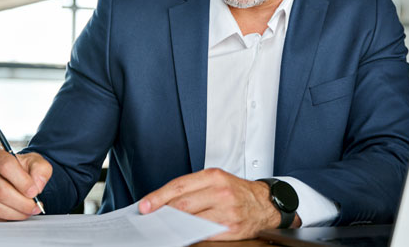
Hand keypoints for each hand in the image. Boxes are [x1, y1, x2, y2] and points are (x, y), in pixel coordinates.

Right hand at [0, 148, 51, 220]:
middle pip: (0, 190)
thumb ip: (41, 169)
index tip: (34, 192)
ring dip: (16, 212)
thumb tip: (37, 184)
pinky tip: (16, 213)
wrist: (11, 179)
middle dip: (21, 202)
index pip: (6, 166)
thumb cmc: (21, 169)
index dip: (22, 181)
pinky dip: (7, 218)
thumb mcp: (35, 163)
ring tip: (28, 211)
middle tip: (35, 206)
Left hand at [138, 168, 298, 239]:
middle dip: (162, 212)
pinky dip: (191, 233)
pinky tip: (183, 233)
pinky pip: (205, 232)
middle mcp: (220, 192)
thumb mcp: (216, 180)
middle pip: (182, 204)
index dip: (158, 197)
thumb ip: (192, 188)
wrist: (264, 203)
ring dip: (174, 224)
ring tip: (164, 226)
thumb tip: (164, 201)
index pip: (178, 186)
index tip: (145, 206)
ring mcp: (226, 210)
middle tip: (150, 218)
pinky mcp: (231, 227)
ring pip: (191, 219)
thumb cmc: (236, 191)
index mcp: (213, 176)